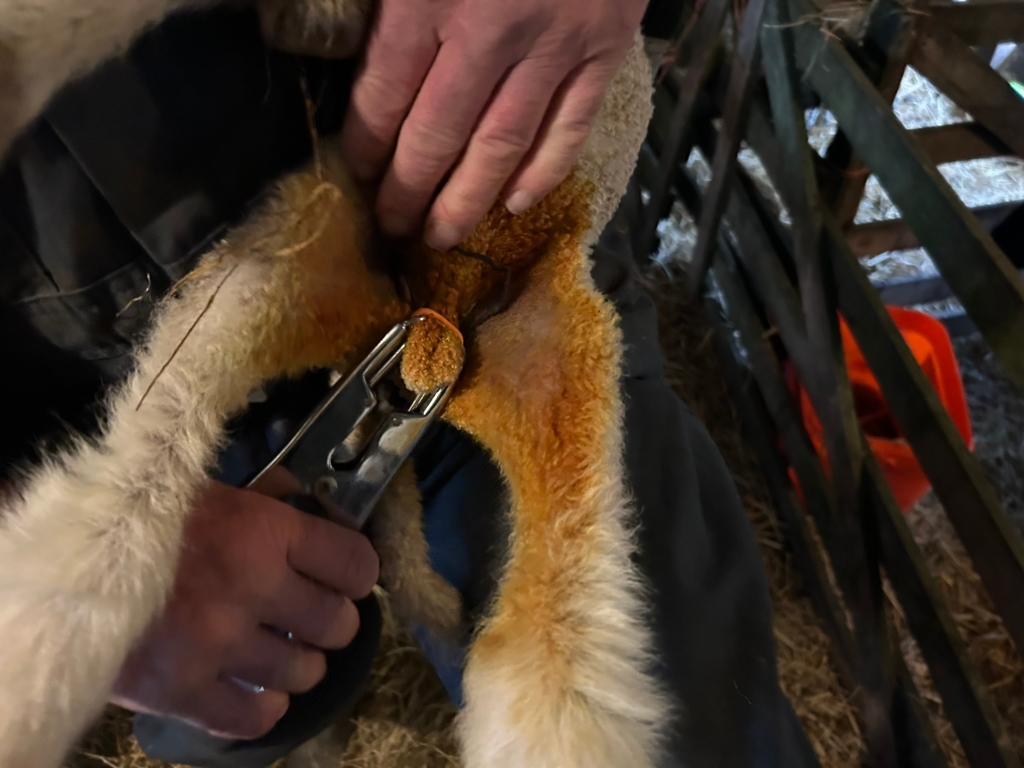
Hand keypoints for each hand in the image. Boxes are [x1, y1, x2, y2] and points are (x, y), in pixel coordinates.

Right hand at [110, 469, 378, 738]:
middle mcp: (253, 588)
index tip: (348, 578)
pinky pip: (252, 717)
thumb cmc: (149, 518)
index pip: (355, 563)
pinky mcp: (183, 691)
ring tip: (284, 651)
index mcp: (266, 531)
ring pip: (303, 671)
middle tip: (316, 617)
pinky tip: (259, 689)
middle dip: (333, 621)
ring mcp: (220, 644)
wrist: (69, 561)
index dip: (359, 573)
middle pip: (337, 623)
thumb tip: (330, 512)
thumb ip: (276, 501)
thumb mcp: (220, 490)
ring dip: (301, 663)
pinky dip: (265, 707)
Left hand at [341, 0, 648, 250]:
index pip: (385, 95)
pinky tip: (516, 203)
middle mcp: (490, 30)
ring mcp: (555, 45)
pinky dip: (544, 172)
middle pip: (437, 136)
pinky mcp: (604, 49)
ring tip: (442, 237)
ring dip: (468, 200)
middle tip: (391, 229)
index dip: (366, 146)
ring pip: (502, 146)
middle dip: (408, 192)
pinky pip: (571, 127)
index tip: (356, 177)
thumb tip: (300, 10)